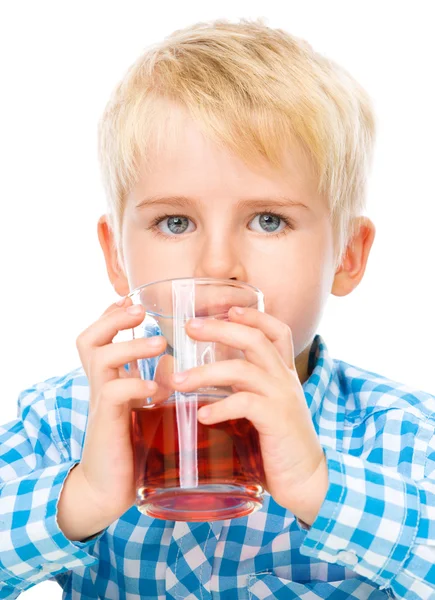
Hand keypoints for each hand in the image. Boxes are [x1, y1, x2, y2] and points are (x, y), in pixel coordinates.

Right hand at [74, 297, 166, 521]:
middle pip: (88, 339)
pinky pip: (113, 394)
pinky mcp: (108, 424)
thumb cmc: (132, 448)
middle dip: (113, 318)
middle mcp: (101, 386)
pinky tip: (156, 390)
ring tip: (159, 343)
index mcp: (110, 379)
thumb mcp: (146, 409)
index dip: (113, 315)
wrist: (109, 490)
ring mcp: (101, 404)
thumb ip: (157, 383)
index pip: (100, 337)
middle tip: (140, 310)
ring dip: (130, 346)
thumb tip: (174, 361)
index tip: (135, 301)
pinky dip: (135, 385)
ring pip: (101, 358)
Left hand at [169, 307, 328, 524]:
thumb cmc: (277, 445)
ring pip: (242, 369)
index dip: (254, 316)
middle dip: (219, 329)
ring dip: (205, 372)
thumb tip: (204, 383)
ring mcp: (282, 397)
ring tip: (177, 382)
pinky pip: (244, 403)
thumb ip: (243, 391)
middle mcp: (285, 379)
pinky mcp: (278, 419)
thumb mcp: (265, 409)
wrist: (306, 479)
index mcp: (282, 374)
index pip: (276, 331)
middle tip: (189, 328)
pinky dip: (219, 407)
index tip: (227, 309)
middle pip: (254, 339)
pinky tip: (201, 416)